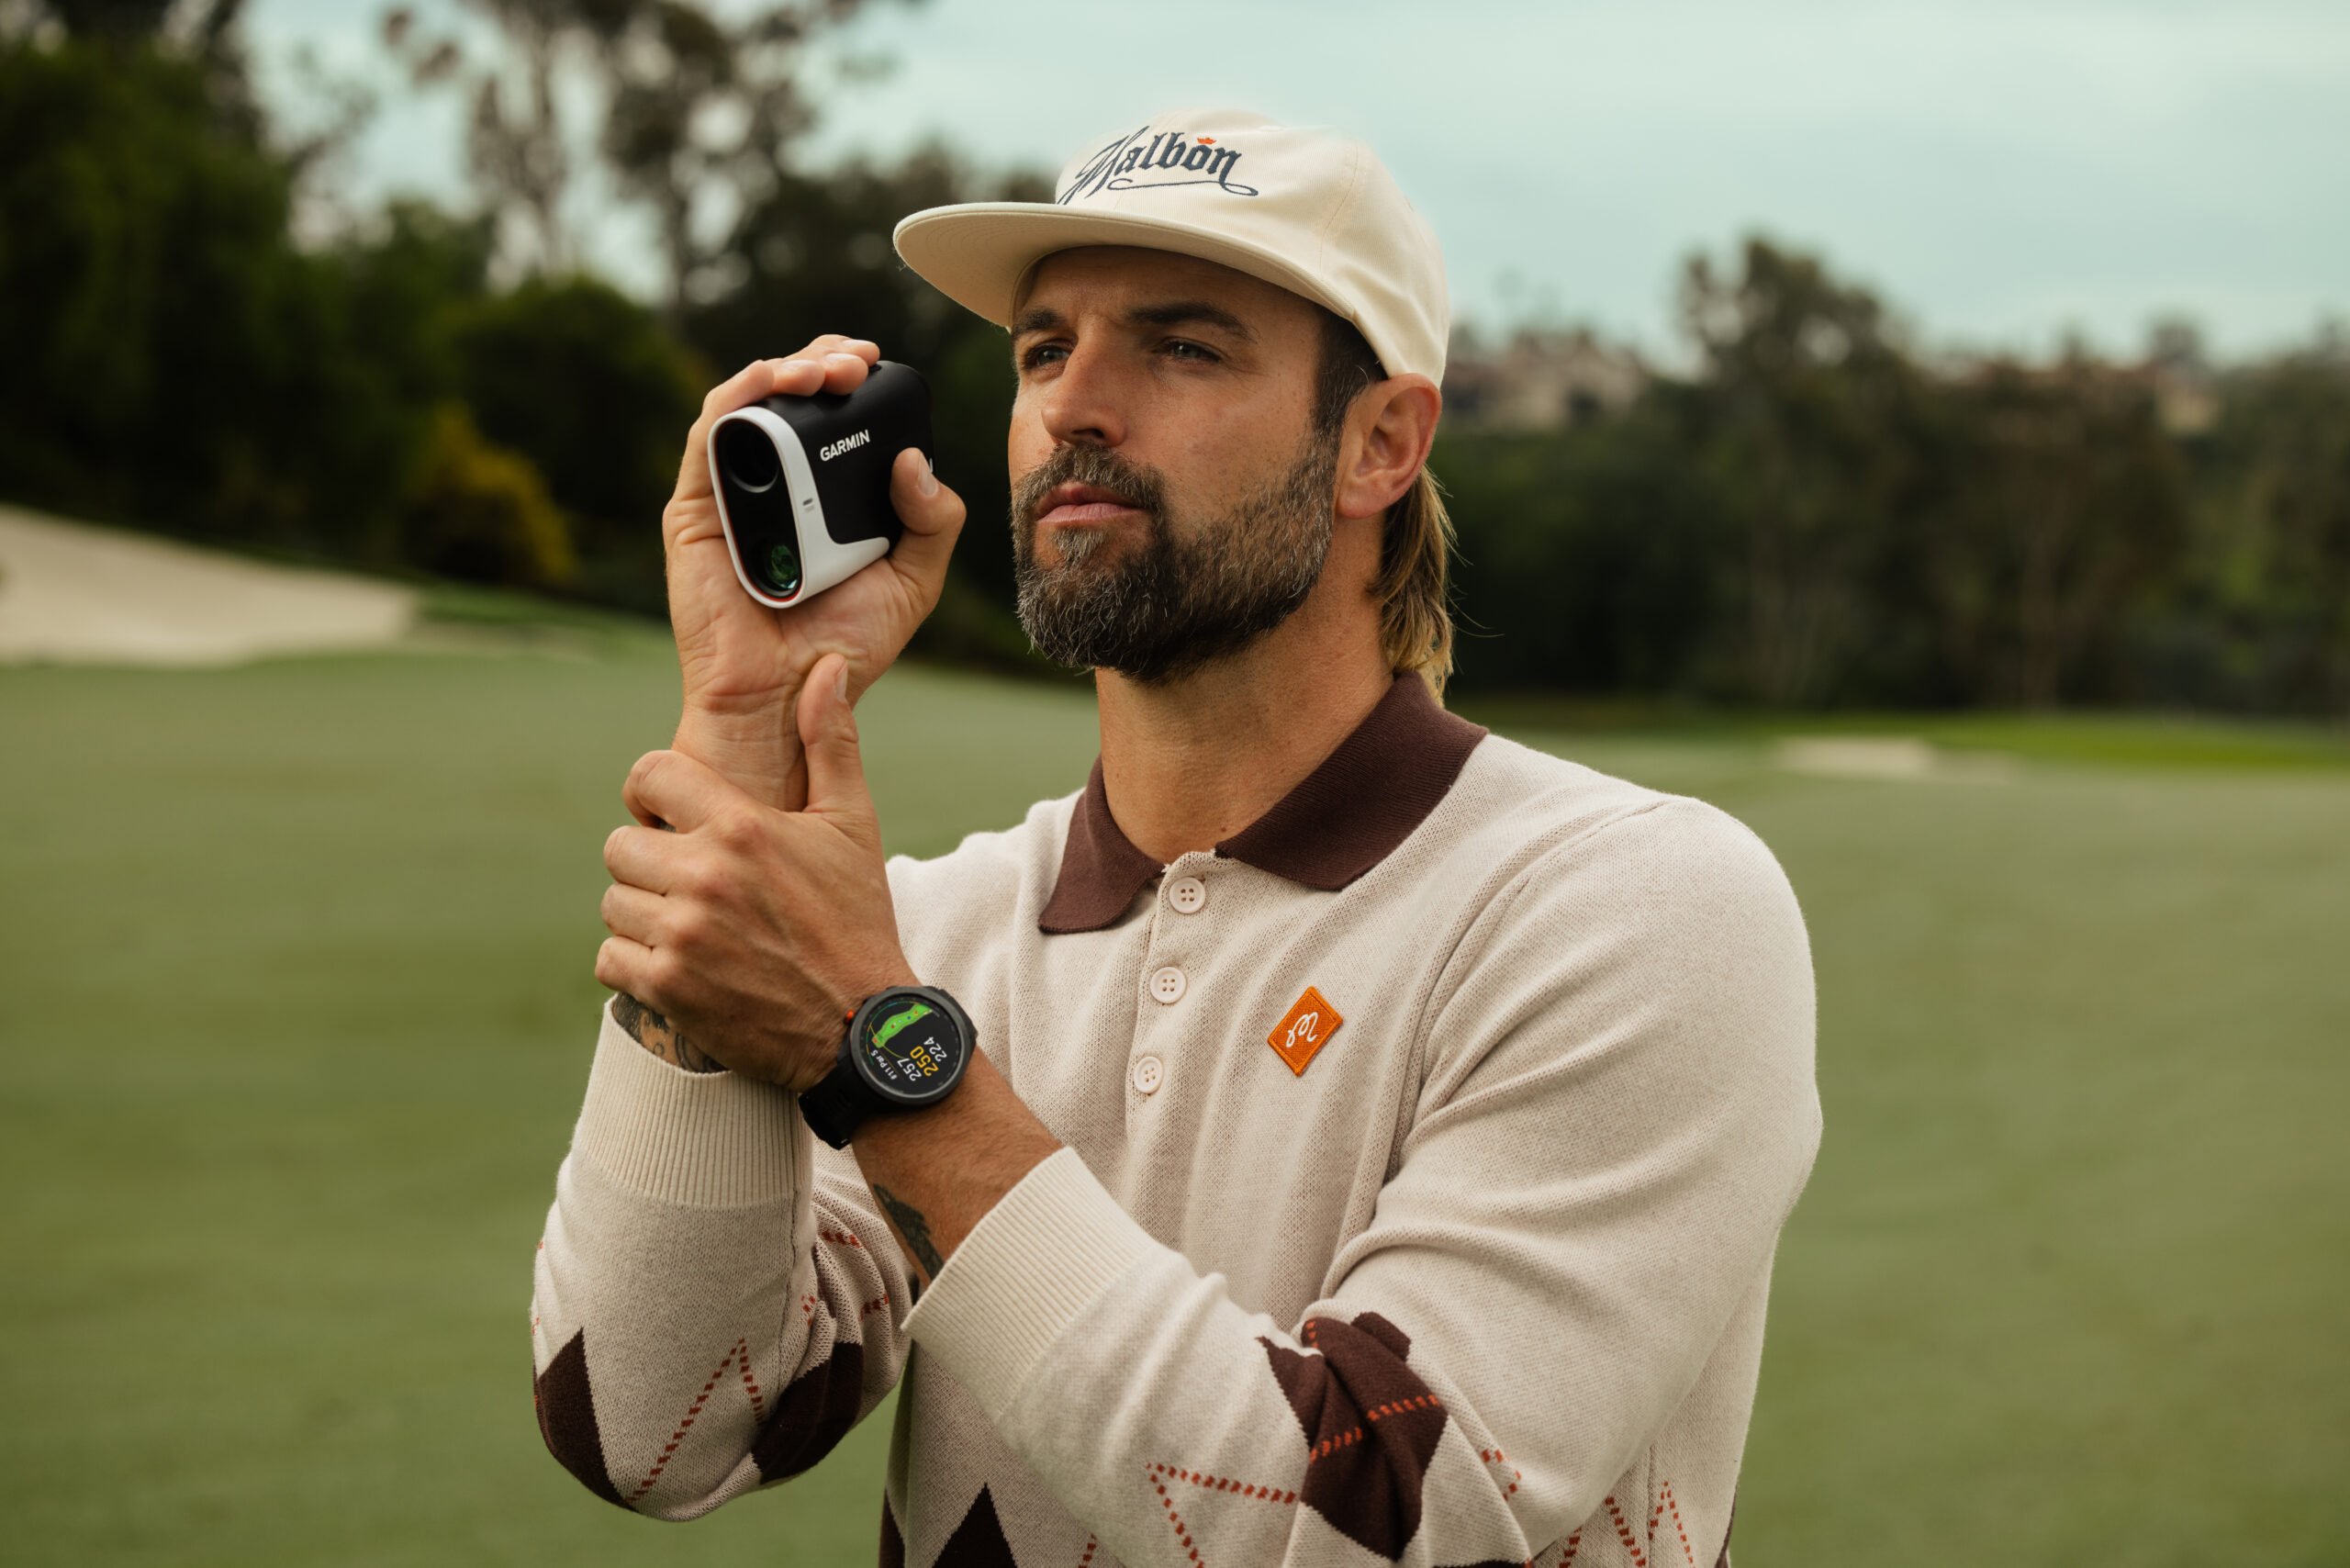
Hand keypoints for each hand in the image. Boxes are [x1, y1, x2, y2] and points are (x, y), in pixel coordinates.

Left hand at [595, 655, 915, 1086]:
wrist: (862, 1027)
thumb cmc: (857, 919)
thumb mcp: (853, 824)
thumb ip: (830, 742)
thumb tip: (825, 667)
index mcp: (744, 827)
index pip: (649, 775)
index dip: (654, 793)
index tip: (672, 816)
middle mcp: (705, 876)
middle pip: (621, 845)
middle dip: (651, 863)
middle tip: (692, 885)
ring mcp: (682, 935)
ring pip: (613, 902)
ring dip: (642, 915)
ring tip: (690, 928)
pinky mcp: (667, 989)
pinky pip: (609, 958)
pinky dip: (634, 964)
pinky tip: (680, 965)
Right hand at [664, 338, 967, 807]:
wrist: (791, 701)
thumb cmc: (845, 649)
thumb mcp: (913, 581)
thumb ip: (933, 521)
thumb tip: (913, 458)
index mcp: (820, 498)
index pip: (828, 418)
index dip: (848, 379)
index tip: (875, 365)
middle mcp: (773, 489)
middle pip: (786, 399)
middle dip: (820, 362)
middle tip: (855, 361)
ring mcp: (731, 496)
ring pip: (744, 405)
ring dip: (783, 369)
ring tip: (827, 371)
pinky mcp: (694, 511)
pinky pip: (710, 436)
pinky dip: (741, 397)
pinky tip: (776, 383)